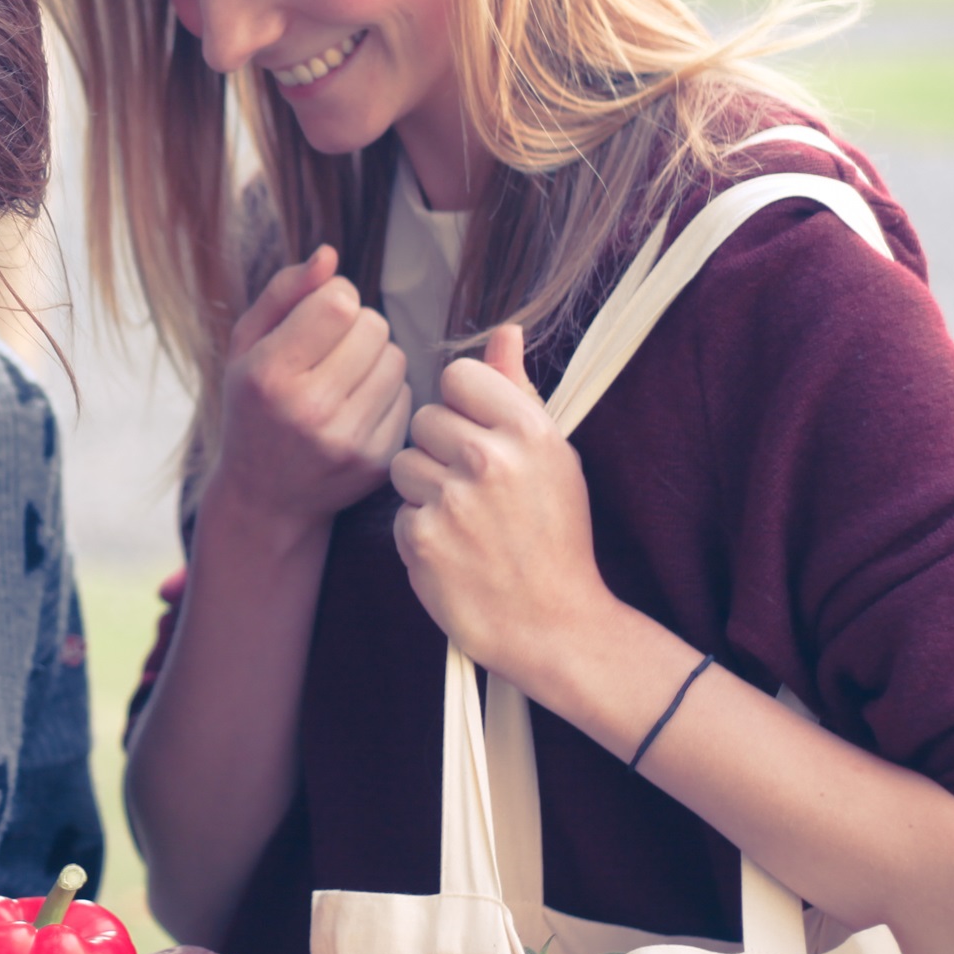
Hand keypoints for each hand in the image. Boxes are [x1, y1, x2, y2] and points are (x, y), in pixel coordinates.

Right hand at [207, 246, 410, 534]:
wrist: (264, 498)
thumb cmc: (253, 407)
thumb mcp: (245, 347)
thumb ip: (283, 293)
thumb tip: (330, 255)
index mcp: (268, 375)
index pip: (340, 303)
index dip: (334, 298)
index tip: (316, 317)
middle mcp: (308, 410)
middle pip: (374, 326)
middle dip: (357, 326)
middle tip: (331, 350)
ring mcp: (346, 439)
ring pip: (396, 358)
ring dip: (376, 358)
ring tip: (344, 377)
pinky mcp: (376, 460)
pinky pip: (407, 397)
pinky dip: (386, 394)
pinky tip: (357, 408)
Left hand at [388, 326, 613, 687]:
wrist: (554, 623)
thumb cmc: (554, 535)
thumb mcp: (552, 456)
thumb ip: (518, 391)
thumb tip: (504, 331)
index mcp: (528, 430)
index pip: (459, 375)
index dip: (464, 405)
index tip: (481, 434)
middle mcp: (489, 459)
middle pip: (425, 418)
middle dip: (441, 449)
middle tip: (475, 489)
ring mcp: (452, 499)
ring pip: (403, 462)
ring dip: (424, 488)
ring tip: (464, 519)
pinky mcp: (422, 537)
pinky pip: (399, 511)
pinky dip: (419, 530)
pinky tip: (453, 550)